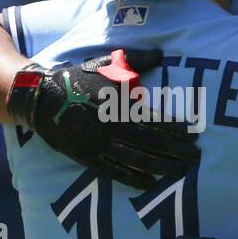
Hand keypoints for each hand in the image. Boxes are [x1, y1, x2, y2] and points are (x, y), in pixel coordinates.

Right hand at [7, 48, 200, 190]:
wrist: (41, 98)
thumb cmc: (77, 78)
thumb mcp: (105, 64)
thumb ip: (135, 61)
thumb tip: (160, 54)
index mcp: (118, 103)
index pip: (154, 119)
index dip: (175, 128)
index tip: (194, 135)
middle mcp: (111, 126)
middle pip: (150, 142)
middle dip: (175, 151)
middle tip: (195, 158)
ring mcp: (98, 144)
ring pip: (136, 159)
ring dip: (160, 167)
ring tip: (180, 173)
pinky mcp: (87, 157)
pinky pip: (113, 171)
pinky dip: (132, 179)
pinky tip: (149, 184)